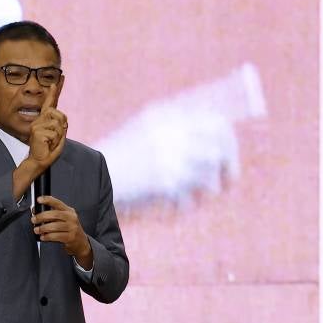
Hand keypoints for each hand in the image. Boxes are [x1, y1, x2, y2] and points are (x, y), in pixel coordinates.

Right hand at [27, 80, 67, 169]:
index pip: (50, 103)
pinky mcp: (36, 131)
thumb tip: (64, 120)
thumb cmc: (48, 150)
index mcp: (44, 119)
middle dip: (63, 127)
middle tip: (54, 139)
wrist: (39, 161)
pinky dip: (55, 141)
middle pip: (60, 115)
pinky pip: (55, 133)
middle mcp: (39, 120)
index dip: (54, 91)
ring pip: (58, 124)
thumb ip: (61, 126)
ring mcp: (36, 125)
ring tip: (50, 142)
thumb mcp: (58, 136)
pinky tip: (47, 144)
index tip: (58, 80)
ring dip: (59, 135)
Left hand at [31, 196, 91, 267]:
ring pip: (54, 226)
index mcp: (69, 211)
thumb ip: (51, 214)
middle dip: (41, 216)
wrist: (81, 242)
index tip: (39, 199)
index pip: (57, 203)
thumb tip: (35, 211)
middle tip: (34, 220)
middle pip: (55, 214)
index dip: (48, 200)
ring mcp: (72, 228)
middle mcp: (71, 217)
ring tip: (37, 230)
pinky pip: (56, 236)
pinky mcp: (70, 237)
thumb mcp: (64, 219)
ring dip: (43, 228)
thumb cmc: (69, 229)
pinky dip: (47, 236)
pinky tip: (43, 237)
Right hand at [97, 105, 238, 204]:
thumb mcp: (146, 126)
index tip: (228, 154)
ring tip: (191, 194)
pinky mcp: (165, 185)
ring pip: (212, 179)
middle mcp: (171, 133)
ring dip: (207, 190)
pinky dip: (183, 206)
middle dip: (230, 167)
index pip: (217, 122)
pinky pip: (190, 201)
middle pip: (222, 149)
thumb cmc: (123, 153)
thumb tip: (220, 128)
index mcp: (167, 116)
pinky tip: (168, 204)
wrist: (92, 176)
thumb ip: (178, 123)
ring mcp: (169, 159)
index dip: (229, 140)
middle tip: (227, 179)